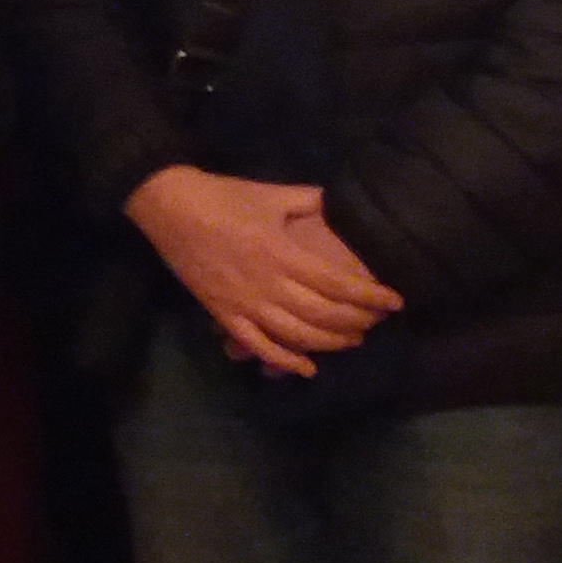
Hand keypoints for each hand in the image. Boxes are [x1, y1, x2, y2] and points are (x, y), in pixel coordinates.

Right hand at [124, 167, 403, 377]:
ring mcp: (245, 303)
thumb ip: (304, 200)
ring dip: (330, 343)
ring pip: (297, 335)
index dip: (369, 295)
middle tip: (374, 322)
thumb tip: (330, 200)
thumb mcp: (268, 193)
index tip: (394, 302)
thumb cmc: (220, 196)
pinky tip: (307, 368)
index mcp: (282, 253)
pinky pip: (258, 346)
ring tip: (351, 341)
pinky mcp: (224, 314)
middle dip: (356, 321)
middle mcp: (269, 284)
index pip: (337, 283)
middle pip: (323, 314)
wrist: (167, 206)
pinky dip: (284, 361)